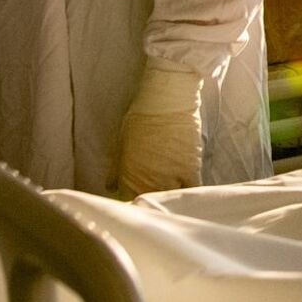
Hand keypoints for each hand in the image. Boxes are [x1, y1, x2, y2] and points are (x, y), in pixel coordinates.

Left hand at [114, 64, 203, 197]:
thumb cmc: (141, 116)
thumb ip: (116, 168)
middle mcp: (148, 179)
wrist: (166, 100)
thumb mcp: (121, 141)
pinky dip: (188, 193)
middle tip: (153, 193)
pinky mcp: (190, 170)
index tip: (135, 200)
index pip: (129, 200)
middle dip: (150, 200)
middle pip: (151, 200)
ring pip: (170, 197)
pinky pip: (191, 190)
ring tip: (168, 188)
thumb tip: (110, 186)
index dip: (132, 201)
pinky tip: (186, 191)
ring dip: (168, 195)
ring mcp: (170, 176)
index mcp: (129, 174)